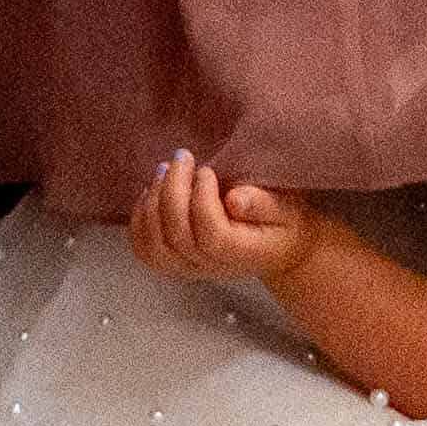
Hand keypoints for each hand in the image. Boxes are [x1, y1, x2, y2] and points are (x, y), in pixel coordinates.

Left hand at [128, 153, 314, 286]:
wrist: (279, 248)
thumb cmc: (283, 222)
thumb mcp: (286, 209)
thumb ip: (264, 204)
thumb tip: (233, 199)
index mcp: (241, 253)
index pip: (210, 234)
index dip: (201, 199)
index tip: (206, 169)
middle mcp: (212, 266)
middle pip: (177, 236)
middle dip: (172, 190)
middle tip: (182, 157)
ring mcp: (190, 268)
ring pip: (156, 245)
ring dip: (153, 202)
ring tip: (164, 170)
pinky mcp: (175, 262)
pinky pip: (145, 249)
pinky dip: (140, 220)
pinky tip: (150, 191)